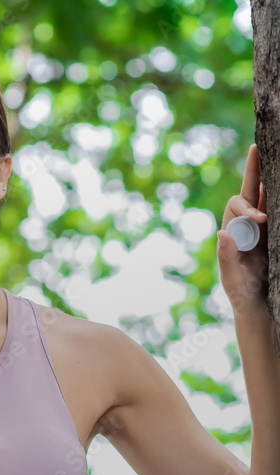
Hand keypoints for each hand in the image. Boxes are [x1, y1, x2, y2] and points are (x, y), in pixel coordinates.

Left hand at [219, 144, 268, 314]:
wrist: (260, 306)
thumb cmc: (241, 294)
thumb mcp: (232, 278)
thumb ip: (226, 258)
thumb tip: (222, 233)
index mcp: (233, 230)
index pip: (237, 205)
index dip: (248, 206)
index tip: (261, 219)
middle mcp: (248, 225)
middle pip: (251, 191)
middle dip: (254, 170)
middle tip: (257, 146)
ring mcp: (266, 228)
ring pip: (269, 197)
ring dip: (272, 181)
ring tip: (278, 158)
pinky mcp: (279, 234)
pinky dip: (279, 199)